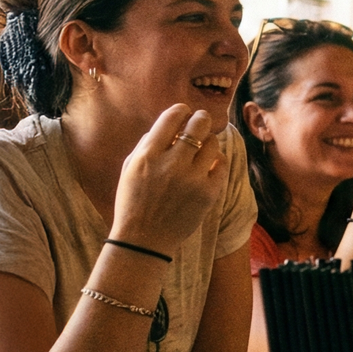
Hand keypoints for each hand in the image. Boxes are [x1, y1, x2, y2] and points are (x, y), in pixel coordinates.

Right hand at [108, 106, 230, 250]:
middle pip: (198, 125)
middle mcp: (171, 164)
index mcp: (148, 156)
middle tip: (201, 121)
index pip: (171, 118)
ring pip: (212, 143)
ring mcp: (192, 179)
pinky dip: (217, 160)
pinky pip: (222, 164)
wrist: (143, 240)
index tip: (184, 112)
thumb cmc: (134, 201)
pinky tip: (210, 163)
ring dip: (208, 141)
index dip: (181, 111)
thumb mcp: (130, 168)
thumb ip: (148, 143)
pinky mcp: (208, 193)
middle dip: (201, 119)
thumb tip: (171, 123)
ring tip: (203, 146)